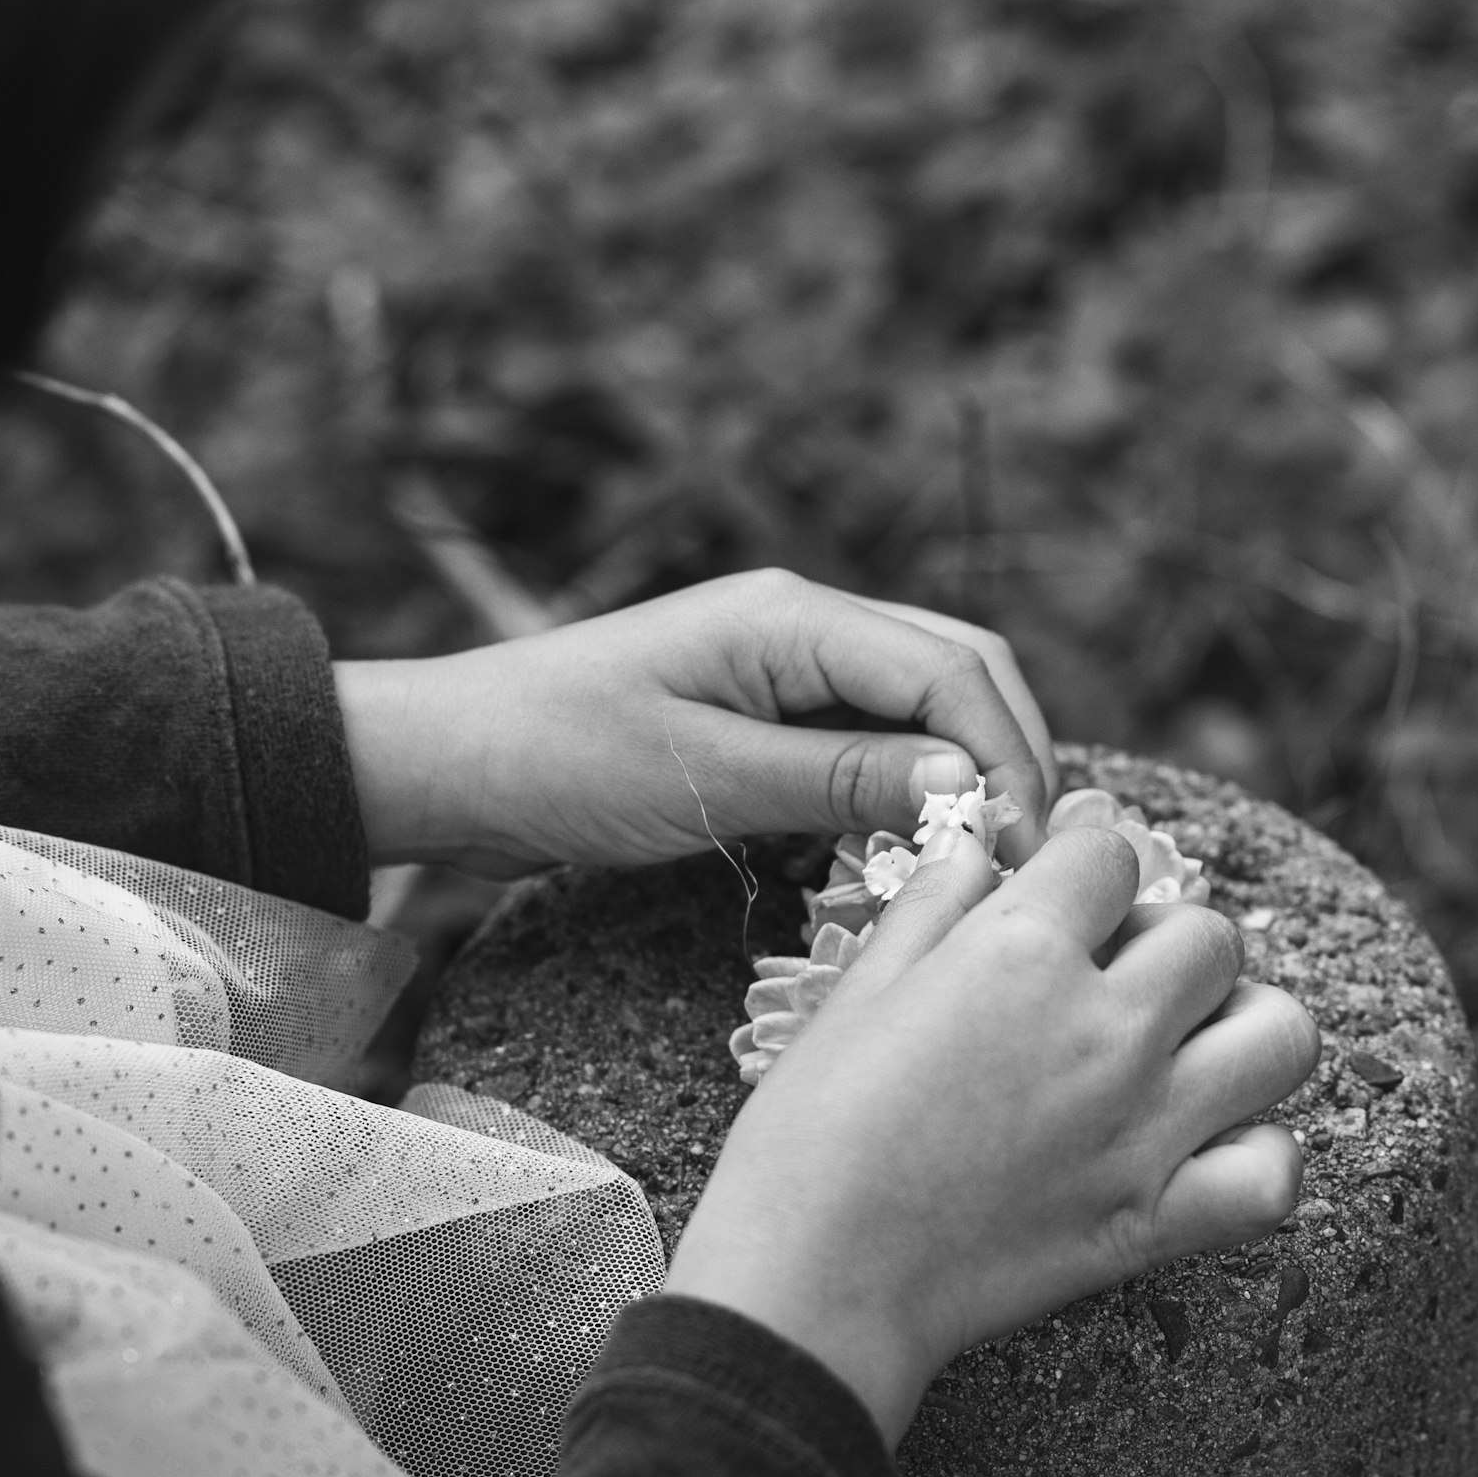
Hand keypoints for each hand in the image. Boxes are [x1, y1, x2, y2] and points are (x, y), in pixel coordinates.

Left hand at [332, 569, 1056, 878]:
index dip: (1007, 756)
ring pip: (922, 700)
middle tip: (1025, 859)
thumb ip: (841, 778)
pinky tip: (912, 844)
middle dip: (1007, 754)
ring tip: (983, 857)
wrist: (448, 762)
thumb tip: (969, 784)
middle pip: (958, 667)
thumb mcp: (705, 780)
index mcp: (793, 617)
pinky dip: (907, 782)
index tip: (1029, 851)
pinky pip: (869, 732)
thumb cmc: (556, 761)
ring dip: (963, 767)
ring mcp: (786, 661)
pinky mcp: (765, 707)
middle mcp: (804, 621)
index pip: (951, 669)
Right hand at [662, 825, 1320, 1441]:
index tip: (1061, 898)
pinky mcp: (1158, 1220)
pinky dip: (1254, 1158)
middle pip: (1210, 934)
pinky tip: (1199, 1148)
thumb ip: (934, 903)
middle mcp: (1104, 1027)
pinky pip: (1273, 1174)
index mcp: (1020, 952)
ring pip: (1281, 1035)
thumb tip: (981, 848)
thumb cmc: (811, 1132)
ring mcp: (1145, 1127)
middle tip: (1113, 978)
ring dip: (1242, 1028)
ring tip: (1185, 1048)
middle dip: (1164, 939)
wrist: (812, 1279)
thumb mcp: (858, 987)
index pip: (1110, 854)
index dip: (1084, 866)